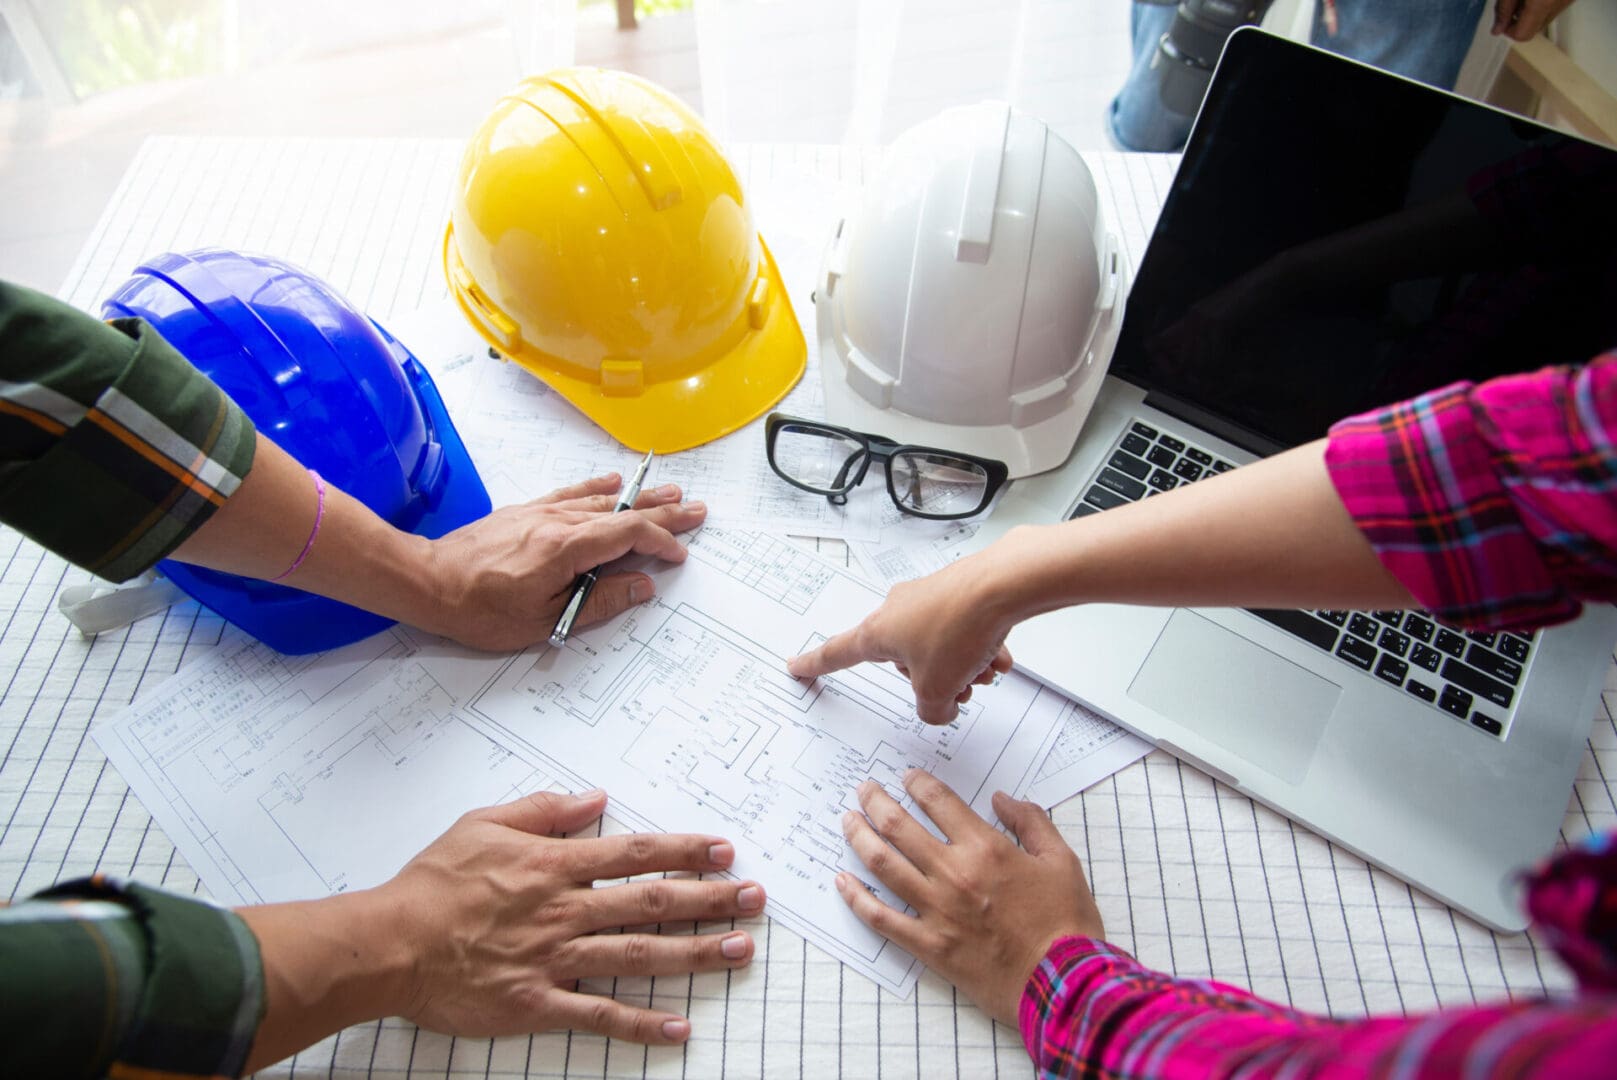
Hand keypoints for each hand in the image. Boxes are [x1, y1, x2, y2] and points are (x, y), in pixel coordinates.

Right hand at [239, 789, 765, 1070]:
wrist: (385, 944)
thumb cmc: (430, 883)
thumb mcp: (484, 824)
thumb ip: (544, 810)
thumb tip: (594, 798)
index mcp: (553, 864)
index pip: (634, 853)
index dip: (684, 850)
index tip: (723, 850)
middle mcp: (563, 910)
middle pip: (651, 902)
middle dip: (709, 898)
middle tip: (754, 898)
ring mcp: (553, 959)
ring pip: (639, 953)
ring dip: (694, 952)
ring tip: (739, 949)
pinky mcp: (536, 1003)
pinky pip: (597, 1013)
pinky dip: (640, 1021)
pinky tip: (679, 1025)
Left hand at [421, 473, 706, 649]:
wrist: (428, 582)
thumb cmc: (479, 608)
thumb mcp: (545, 619)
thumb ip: (600, 602)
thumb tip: (640, 586)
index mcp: (567, 549)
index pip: (628, 535)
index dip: (660, 541)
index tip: (679, 553)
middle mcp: (558, 522)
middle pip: (623, 512)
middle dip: (664, 511)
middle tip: (696, 509)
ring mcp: (542, 512)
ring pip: (601, 500)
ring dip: (639, 498)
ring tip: (669, 492)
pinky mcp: (526, 511)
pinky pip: (570, 493)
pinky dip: (596, 487)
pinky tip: (613, 481)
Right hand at [787, 553, 1013, 724]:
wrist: (1004, 584)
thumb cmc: (961, 626)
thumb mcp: (937, 690)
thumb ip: (931, 711)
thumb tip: (940, 706)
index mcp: (878, 632)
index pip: (837, 653)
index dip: (816, 665)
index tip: (797, 665)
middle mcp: (898, 609)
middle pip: (906, 660)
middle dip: (933, 680)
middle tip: (957, 690)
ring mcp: (929, 597)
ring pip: (939, 647)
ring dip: (962, 667)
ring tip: (984, 672)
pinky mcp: (958, 591)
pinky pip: (963, 630)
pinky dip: (981, 648)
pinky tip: (999, 657)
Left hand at [834, 771, 1101, 1026]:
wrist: (1063, 984)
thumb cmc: (1067, 924)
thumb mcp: (1062, 861)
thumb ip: (1031, 822)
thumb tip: (1003, 799)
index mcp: (986, 848)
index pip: (939, 802)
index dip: (918, 784)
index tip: (907, 778)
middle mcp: (953, 874)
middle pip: (899, 826)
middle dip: (875, 802)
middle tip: (864, 790)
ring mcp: (937, 911)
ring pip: (883, 865)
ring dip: (859, 838)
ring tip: (848, 822)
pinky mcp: (929, 946)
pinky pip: (882, 918)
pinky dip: (857, 898)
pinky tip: (842, 882)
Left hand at [1493, 0, 1577, 39]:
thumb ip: (1503, 9)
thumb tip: (1497, 30)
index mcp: (1542, 3)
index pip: (1522, 36)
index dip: (1508, 30)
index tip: (1502, 19)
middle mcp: (1560, 3)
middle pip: (1534, 29)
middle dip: (1519, 21)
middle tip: (1512, 3)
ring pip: (1545, 19)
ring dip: (1532, 13)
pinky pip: (1555, 7)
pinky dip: (1544, 4)